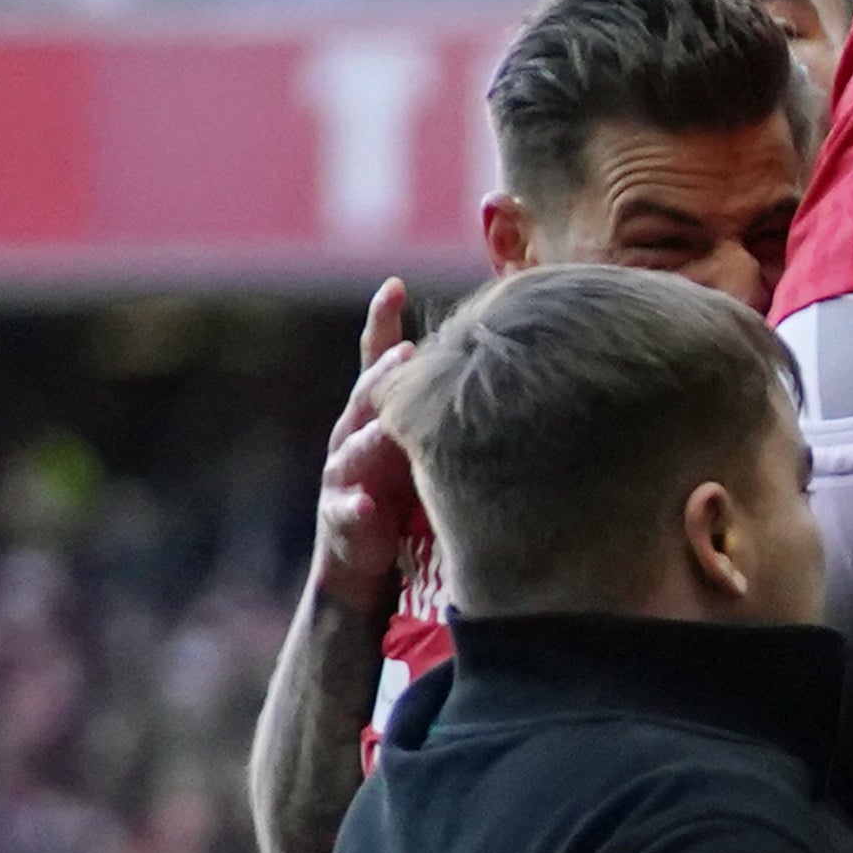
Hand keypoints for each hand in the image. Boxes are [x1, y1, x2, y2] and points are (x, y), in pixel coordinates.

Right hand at [311, 278, 423, 616]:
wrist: (366, 566)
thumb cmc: (407, 497)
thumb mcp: (428, 447)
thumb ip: (446, 410)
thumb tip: (510, 368)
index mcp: (378, 415)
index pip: (376, 362)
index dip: (381, 323)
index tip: (393, 285)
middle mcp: (354, 437)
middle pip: (366, 397)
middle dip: (382, 376)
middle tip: (406, 357)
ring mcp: (344, 477)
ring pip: (351, 450)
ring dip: (369, 438)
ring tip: (388, 429)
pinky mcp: (342, 520)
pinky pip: (345, 512)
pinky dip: (354, 509)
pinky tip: (367, 507)